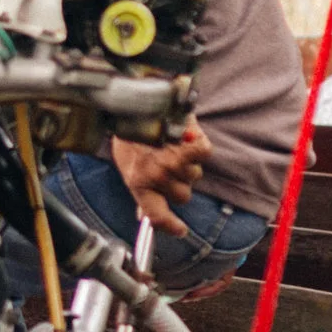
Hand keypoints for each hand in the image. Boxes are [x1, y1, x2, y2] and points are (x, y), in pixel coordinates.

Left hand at [110, 117, 211, 237]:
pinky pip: (204, 154)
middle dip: (178, 182)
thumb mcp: (127, 164)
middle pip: (183, 196)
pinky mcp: (191, 147)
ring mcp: (175, 163)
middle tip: (166, 162)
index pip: (157, 216)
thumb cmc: (130, 132)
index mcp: (138, 184)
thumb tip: (143, 215)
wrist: (136, 102)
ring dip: (187, 163)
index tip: (180, 230)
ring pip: (195, 176)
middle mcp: (158, 177)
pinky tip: (186, 136)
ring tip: (171, 144)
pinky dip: (199, 145)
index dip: (170, 226)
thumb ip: (141, 190)